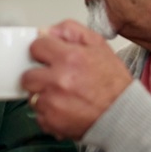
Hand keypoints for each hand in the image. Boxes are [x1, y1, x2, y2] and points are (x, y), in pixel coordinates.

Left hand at [20, 20, 132, 140]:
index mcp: (69, 58)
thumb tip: (47, 31)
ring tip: (62, 95)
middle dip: (38, 75)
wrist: (123, 114)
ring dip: (43, 95)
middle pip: (27, 74)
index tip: (48, 57)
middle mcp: (58, 80)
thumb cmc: (113, 83)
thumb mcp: (98, 45)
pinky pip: (38, 114)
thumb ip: (71, 31)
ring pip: (31, 95)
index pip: (35, 47)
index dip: (43, 52)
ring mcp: (53, 102)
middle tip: (54, 79)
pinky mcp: (51, 121)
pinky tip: (64, 109)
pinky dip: (48, 113)